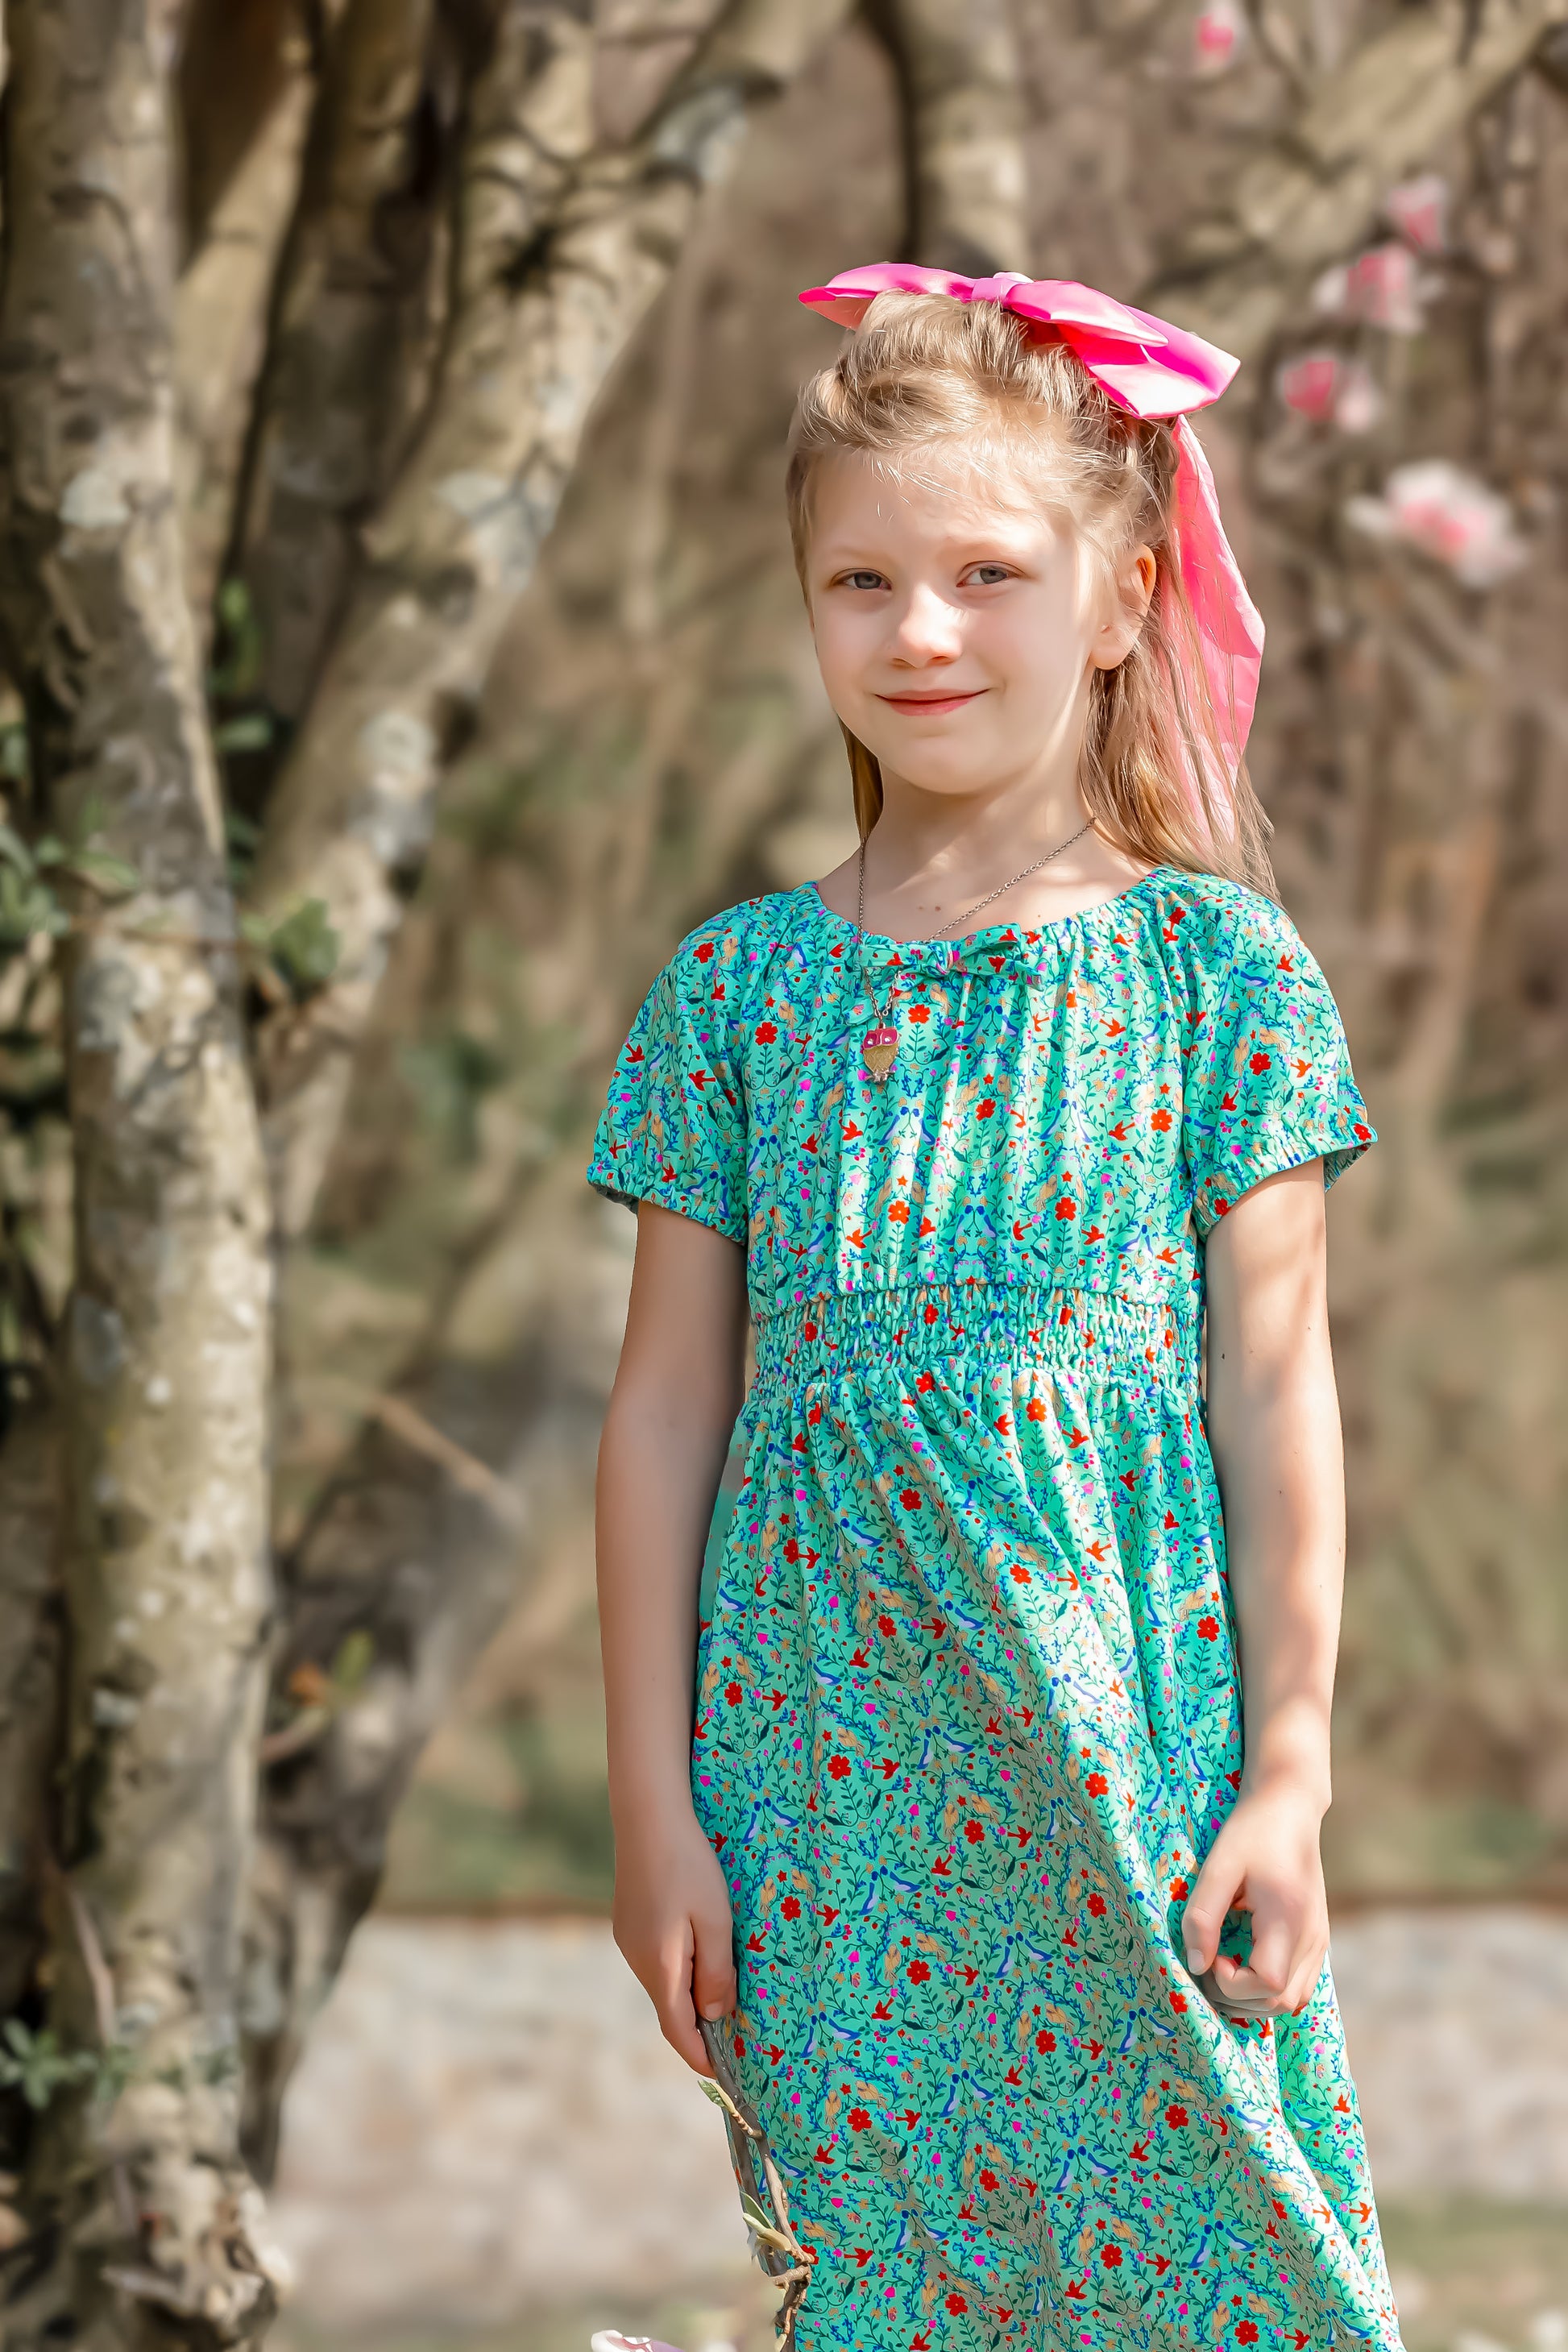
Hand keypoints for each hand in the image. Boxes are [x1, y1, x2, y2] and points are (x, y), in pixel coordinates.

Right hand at [611, 1802, 736, 2076]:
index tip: (726, 2078)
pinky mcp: (628, 1921)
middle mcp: (637, 1959)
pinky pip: (657, 1959)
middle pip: (670, 2008)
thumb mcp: (715, 1921)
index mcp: (659, 1967)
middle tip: (736, 2037)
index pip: (678, 2032)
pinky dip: (679, 1969)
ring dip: (690, 1993)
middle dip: (699, 2027)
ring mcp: (629, 1938)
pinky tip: (699, 1951)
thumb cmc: (688, 1864)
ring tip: (725, 1992)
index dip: (701, 2058)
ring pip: (664, 1982)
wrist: (648, 1815)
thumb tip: (717, 2016)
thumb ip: (717, 1973)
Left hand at [1178, 1781, 1329, 2020]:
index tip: (1212, 1952)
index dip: (1233, 1983)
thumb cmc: (1252, 1831)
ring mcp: (1320, 1940)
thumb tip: (1196, 1965)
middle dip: (1240, 1997)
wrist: (1289, 1806)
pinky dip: (1272, 1985)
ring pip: (1294, 1999)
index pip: (1269, 1985)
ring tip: (1227, 1963)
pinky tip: (1247, 1958)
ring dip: (1256, 1996)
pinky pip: (1300, 1983)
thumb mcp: (1218, 1867)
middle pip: (1282, 2002)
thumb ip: (1203, 1917)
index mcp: (1288, 1919)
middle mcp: (1313, 1937)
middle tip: (1212, 1961)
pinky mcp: (1317, 1937)